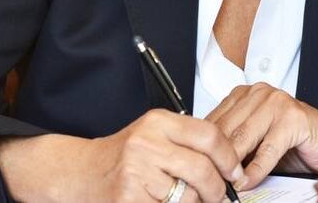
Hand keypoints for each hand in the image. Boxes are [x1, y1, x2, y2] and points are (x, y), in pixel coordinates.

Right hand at [0, 109, 244, 201]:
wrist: (81, 173)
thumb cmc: (121, 157)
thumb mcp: (152, 136)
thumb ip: (185, 143)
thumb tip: (228, 165)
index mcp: (157, 122)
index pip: (209, 136)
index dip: (229, 158)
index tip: (235, 173)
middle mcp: (147, 142)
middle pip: (203, 170)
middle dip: (217, 191)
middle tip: (218, 197)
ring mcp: (137, 171)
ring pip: (189, 197)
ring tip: (181, 199)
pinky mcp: (131, 197)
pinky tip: (160, 201)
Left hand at [205, 83, 317, 189]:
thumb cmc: (297, 142)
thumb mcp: (257, 140)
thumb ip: (234, 144)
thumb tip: (206, 163)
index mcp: (246, 93)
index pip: (215, 120)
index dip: (204, 147)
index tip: (197, 167)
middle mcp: (259, 93)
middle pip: (226, 130)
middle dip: (216, 159)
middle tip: (208, 181)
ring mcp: (277, 103)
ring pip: (243, 139)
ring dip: (232, 167)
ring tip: (224, 185)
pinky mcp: (293, 120)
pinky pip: (267, 150)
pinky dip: (255, 171)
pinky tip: (247, 183)